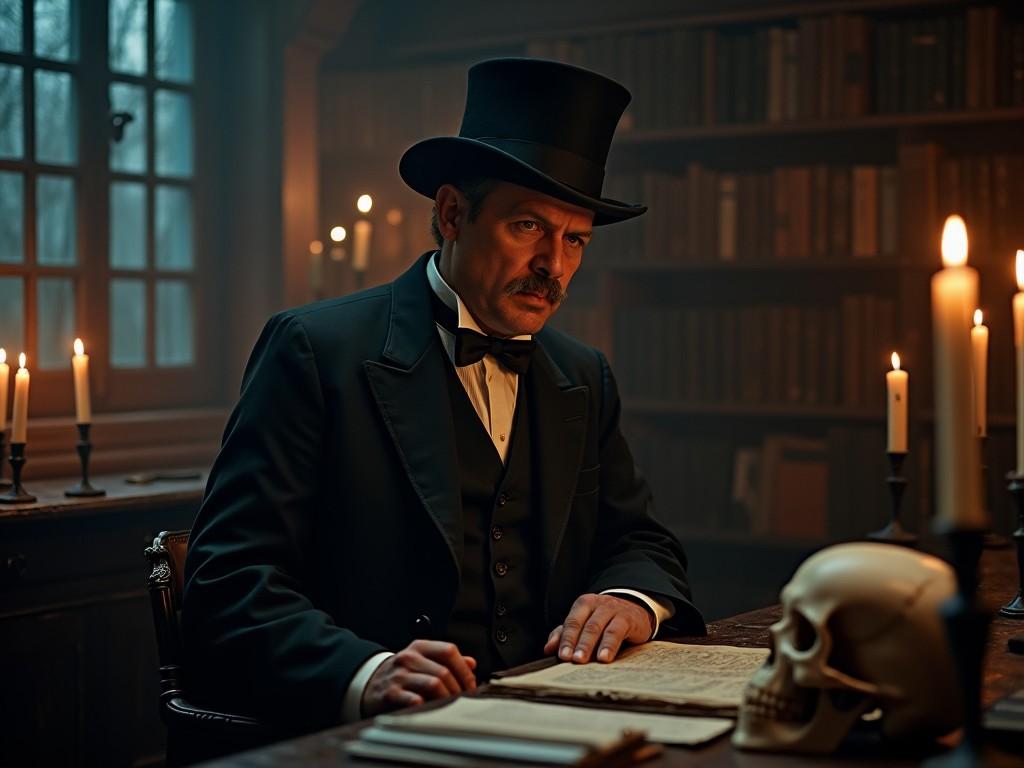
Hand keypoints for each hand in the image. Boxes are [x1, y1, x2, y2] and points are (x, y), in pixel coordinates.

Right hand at [361, 640, 476, 716]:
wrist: (368, 683)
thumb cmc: (400, 673)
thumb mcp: (421, 660)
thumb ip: (446, 660)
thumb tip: (471, 663)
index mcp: (419, 647)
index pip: (449, 651)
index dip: (464, 669)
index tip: (471, 684)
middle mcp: (409, 658)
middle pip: (444, 671)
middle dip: (458, 689)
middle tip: (463, 699)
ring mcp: (399, 675)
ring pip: (433, 684)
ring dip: (447, 698)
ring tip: (450, 705)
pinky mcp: (390, 693)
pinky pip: (415, 700)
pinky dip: (426, 705)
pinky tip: (430, 708)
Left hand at [543, 593, 653, 663]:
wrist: (635, 609)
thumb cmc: (605, 620)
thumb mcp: (585, 623)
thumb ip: (565, 634)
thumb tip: (548, 648)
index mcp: (583, 604)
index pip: (572, 622)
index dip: (566, 639)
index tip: (561, 655)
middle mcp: (597, 604)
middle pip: (584, 625)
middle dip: (576, 643)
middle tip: (570, 659)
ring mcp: (613, 610)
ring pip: (599, 627)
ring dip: (589, 645)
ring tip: (583, 660)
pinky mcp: (627, 619)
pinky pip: (616, 632)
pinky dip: (609, 645)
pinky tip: (604, 658)